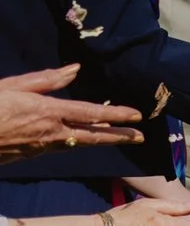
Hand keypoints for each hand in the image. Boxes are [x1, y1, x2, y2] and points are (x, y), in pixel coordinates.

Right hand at [0, 66, 141, 163]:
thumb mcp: (13, 86)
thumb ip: (46, 80)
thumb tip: (75, 69)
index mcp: (47, 111)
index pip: (91, 113)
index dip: (116, 115)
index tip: (137, 116)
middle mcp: (50, 132)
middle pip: (92, 135)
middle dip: (118, 135)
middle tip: (140, 136)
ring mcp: (41, 147)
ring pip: (79, 143)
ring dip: (101, 140)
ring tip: (121, 137)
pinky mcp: (31, 156)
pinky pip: (61, 148)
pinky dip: (77, 143)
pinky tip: (84, 139)